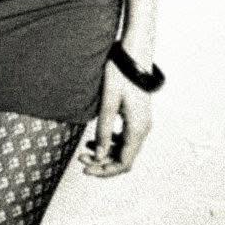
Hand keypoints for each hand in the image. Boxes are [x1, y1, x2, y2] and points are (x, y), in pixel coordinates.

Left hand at [78, 57, 151, 176]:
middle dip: (102, 162)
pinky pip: (126, 137)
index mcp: (137, 128)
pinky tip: (96, 138)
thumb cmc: (121, 73)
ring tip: (85, 149)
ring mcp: (142, 123)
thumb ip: (104, 129)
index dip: (104, 170)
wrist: (135, 53)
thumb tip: (99, 155)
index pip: (123, 163)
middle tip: (80, 158)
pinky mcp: (137, 116)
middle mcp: (143, 129)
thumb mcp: (108, 101)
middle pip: (124, 158)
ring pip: (125, 149)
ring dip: (106, 153)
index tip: (85, 169)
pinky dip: (112, 143)